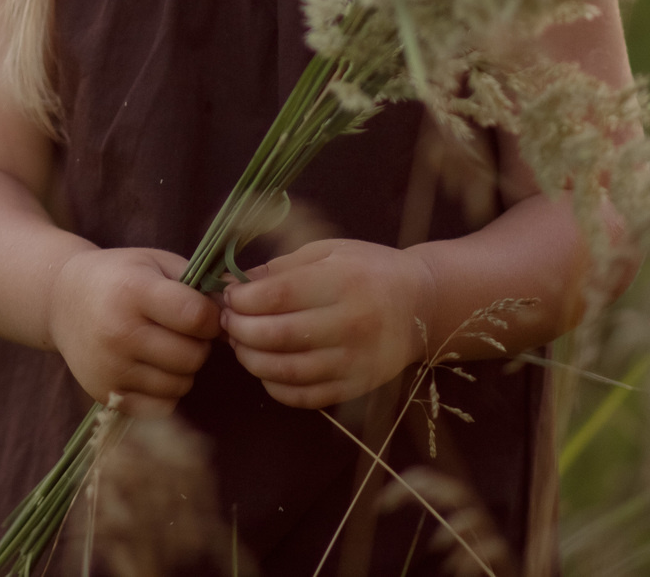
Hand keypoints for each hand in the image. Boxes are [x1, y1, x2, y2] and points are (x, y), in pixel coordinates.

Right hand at [46, 247, 222, 415]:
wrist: (62, 299)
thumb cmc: (120, 276)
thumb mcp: (155, 263)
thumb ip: (199, 285)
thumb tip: (239, 314)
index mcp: (133, 291)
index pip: (197, 317)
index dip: (211, 317)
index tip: (202, 312)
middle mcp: (118, 332)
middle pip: (192, 356)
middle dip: (199, 344)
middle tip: (184, 332)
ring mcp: (109, 367)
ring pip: (180, 384)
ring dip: (183, 369)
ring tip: (166, 348)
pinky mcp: (104, 393)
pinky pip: (160, 406)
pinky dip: (165, 391)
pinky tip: (153, 368)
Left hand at [219, 239, 434, 409]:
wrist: (421, 305)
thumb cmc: (368, 269)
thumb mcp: (326, 252)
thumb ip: (279, 268)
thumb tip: (232, 285)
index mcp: (341, 282)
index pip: (277, 296)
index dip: (242, 299)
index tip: (229, 297)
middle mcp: (350, 324)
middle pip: (277, 336)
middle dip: (239, 330)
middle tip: (228, 322)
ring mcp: (355, 361)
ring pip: (287, 371)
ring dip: (251, 360)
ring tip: (241, 345)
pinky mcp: (356, 387)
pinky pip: (305, 396)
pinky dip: (275, 386)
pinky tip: (267, 369)